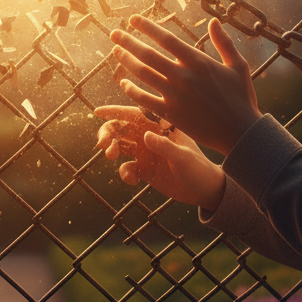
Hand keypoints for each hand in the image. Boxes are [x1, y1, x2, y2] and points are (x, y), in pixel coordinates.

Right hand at [94, 105, 224, 211]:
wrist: (204, 190)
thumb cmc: (199, 169)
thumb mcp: (183, 158)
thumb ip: (165, 147)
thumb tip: (145, 136)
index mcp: (160, 126)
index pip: (135, 113)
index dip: (115, 111)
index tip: (97, 113)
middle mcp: (150, 136)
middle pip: (121, 128)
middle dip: (108, 132)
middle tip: (103, 143)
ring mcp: (146, 152)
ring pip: (120, 145)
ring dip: (111, 148)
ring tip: (111, 156)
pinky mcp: (144, 169)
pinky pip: (126, 167)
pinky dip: (124, 173)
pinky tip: (133, 180)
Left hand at [110, 16, 260, 155]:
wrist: (241, 132)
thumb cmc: (241, 97)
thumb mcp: (238, 66)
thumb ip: (224, 42)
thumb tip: (213, 21)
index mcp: (198, 61)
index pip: (166, 39)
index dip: (147, 27)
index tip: (133, 19)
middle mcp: (183, 76)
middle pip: (148, 54)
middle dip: (128, 41)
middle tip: (114, 33)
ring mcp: (174, 95)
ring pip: (143, 74)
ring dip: (126, 61)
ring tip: (116, 51)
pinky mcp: (170, 114)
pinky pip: (144, 99)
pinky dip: (131, 90)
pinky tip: (123, 82)